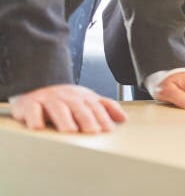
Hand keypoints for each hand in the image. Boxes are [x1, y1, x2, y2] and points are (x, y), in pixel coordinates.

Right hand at [10, 84, 125, 132]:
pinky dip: (35, 118)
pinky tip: (38, 127)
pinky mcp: (29, 104)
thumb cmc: (64, 99)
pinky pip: (32, 110)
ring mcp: (48, 99)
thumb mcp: (86, 100)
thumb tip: (123, 118)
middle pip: (78, 107)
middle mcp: (67, 97)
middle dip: (87, 118)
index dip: (102, 117)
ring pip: (57, 108)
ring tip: (69, 131)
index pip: (95, 106)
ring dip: (64, 119)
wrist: (35, 86)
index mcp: (82, 97)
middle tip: (92, 131)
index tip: (108, 130)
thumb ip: (105, 107)